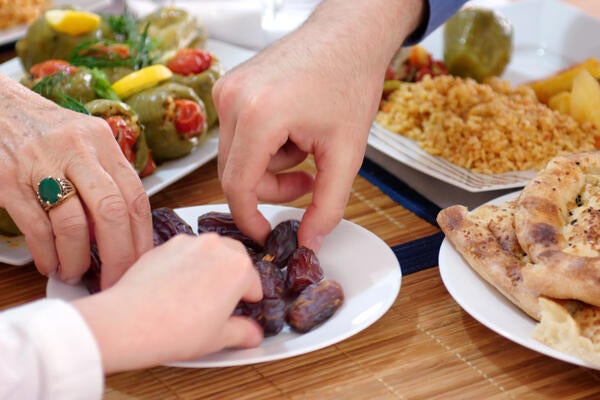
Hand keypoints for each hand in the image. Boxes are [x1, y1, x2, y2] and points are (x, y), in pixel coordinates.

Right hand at [0, 73, 152, 288]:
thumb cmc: (47, 132)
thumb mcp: (85, 142)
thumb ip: (106, 178)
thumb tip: (122, 232)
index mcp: (102, 141)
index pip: (135, 195)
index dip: (141, 236)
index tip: (142, 261)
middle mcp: (76, 150)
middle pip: (111, 210)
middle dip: (118, 254)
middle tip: (115, 278)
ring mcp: (41, 164)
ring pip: (73, 223)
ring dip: (78, 258)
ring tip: (75, 272)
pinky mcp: (9, 179)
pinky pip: (36, 227)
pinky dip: (46, 253)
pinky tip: (50, 263)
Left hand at [73, 233, 262, 372]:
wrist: (129, 322)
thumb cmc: (176, 329)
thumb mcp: (219, 338)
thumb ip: (243, 332)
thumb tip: (251, 334)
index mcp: (239, 267)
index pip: (254, 283)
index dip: (248, 301)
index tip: (240, 312)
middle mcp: (216, 246)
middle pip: (235, 258)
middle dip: (232, 277)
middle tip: (220, 302)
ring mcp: (188, 242)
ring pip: (208, 252)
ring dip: (209, 267)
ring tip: (195, 296)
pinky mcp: (163, 245)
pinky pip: (183, 253)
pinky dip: (184, 266)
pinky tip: (173, 290)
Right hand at [213, 0, 422, 251]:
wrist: (347, 35)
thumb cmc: (349, 80)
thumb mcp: (346, 152)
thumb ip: (328, 204)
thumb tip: (310, 240)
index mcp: (258, 116)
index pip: (238, 186)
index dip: (251, 219)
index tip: (266, 234)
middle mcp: (233, 100)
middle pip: (236, 173)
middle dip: (272, 187)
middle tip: (308, 181)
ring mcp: (227, 90)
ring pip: (237, 156)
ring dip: (272, 163)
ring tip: (306, 143)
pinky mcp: (229, 86)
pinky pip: (238, 134)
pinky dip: (265, 143)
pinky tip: (293, 127)